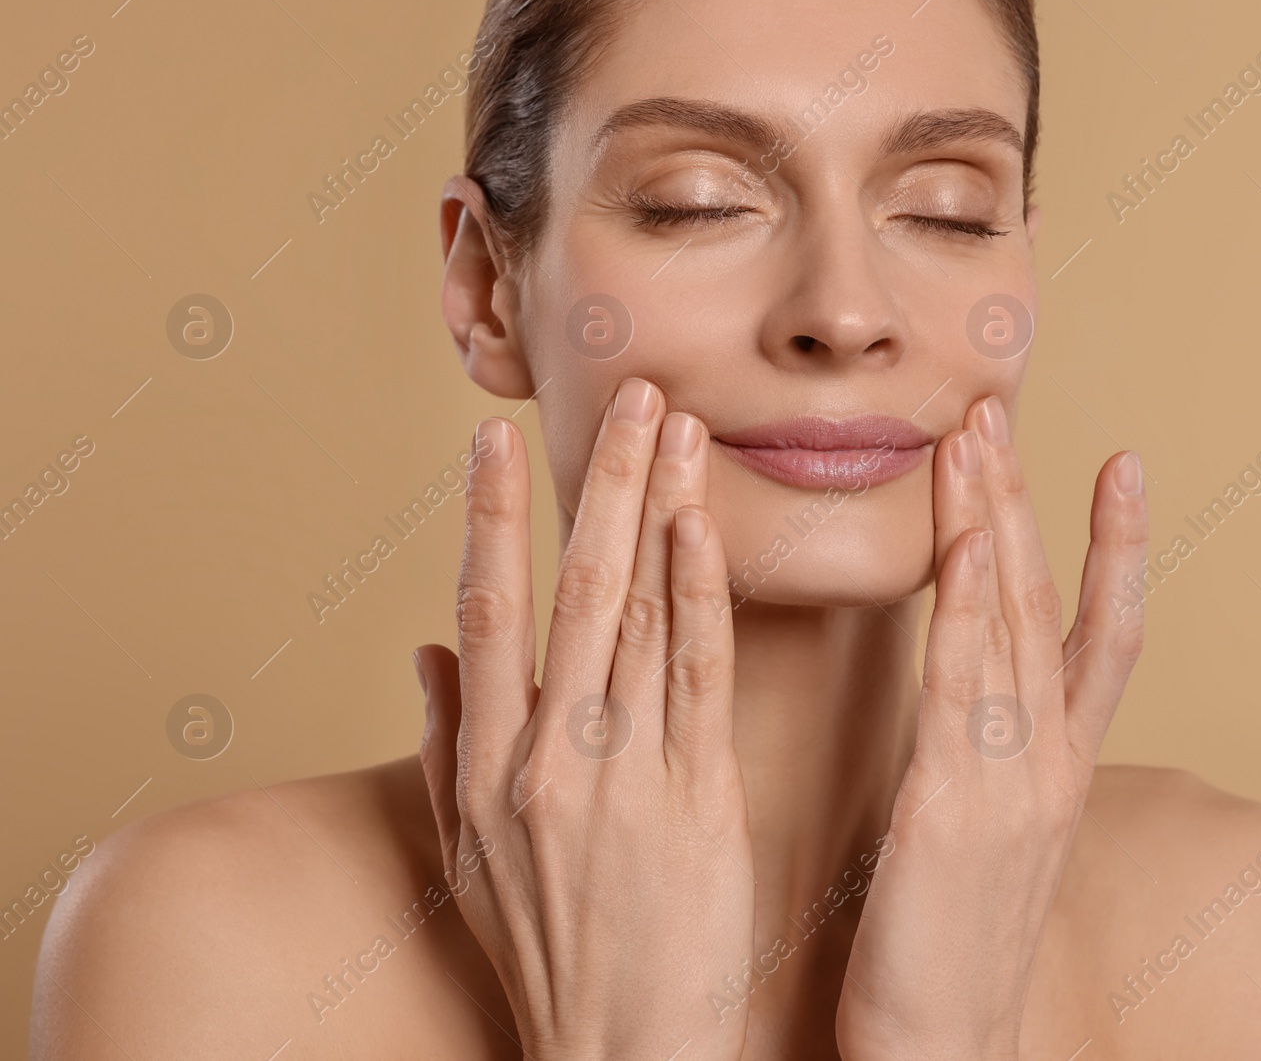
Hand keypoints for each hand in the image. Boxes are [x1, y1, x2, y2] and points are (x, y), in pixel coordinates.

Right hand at [414, 378, 754, 1059]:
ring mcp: (621, 775)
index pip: (487, 613)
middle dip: (603, 483)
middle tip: (630, 396)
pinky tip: (702, 530)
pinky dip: (700, 599)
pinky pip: (697, 681)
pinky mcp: (694, 800)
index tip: (494, 441)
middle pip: (575, 591)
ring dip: (658, 512)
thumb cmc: (548, 954)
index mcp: (484, 767)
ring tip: (676, 427)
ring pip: (640, 616)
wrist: (620, 1052)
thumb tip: (427, 650)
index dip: (491, 520)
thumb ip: (442, 746)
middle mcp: (546, 756)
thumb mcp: (466, 857)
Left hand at [835, 396, 1148, 1059]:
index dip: (1114, 548)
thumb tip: (969, 705)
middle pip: (1050, 600)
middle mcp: (1049, 759)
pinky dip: (957, 588)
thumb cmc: (946, 947)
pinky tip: (951, 531)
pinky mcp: (957, 798)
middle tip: (1001, 411)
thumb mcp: (986, 837)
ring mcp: (1012, 774)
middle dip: (1026, 501)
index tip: (1116, 468)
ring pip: (1010, 617)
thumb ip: (987, 761)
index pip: (1099, 635)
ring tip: (974, 435)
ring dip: (992, 517)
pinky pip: (959, 670)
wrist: (944, 1048)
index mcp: (1057, 769)